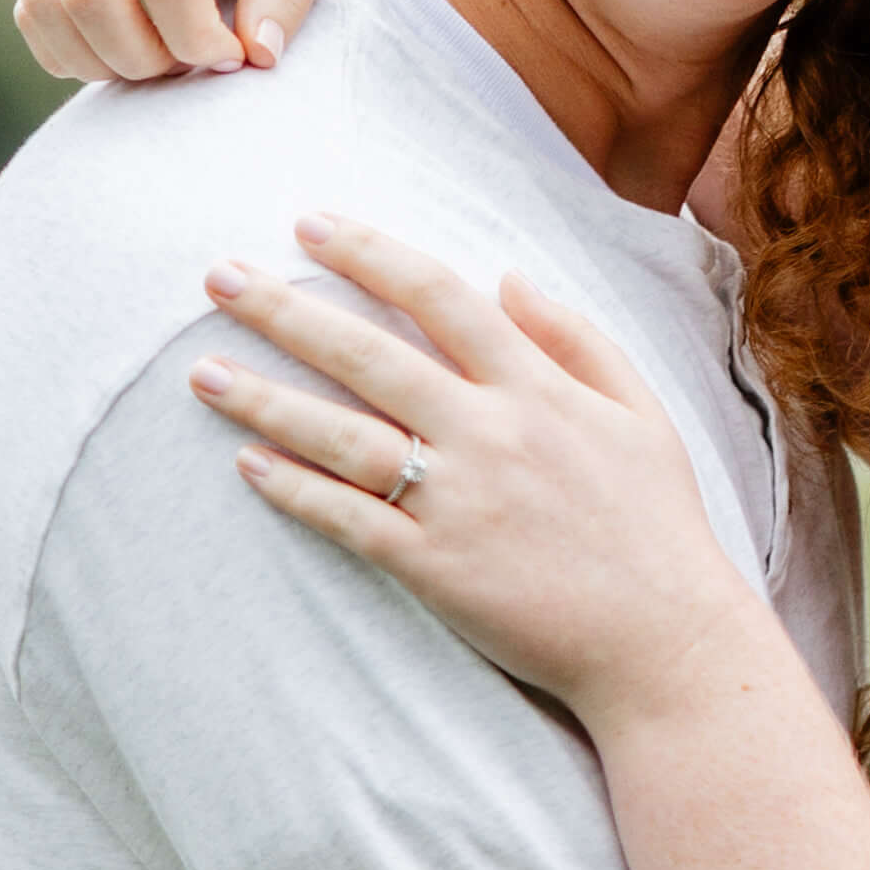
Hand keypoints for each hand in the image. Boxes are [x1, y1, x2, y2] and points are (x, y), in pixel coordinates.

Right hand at [22, 0, 352, 81]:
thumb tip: (256, 59)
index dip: (196, 37)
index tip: (235, 54)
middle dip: (143, 58)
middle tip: (195, 60)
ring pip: (46, 2)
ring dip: (96, 58)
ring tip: (157, 59)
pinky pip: (32, 2)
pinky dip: (62, 45)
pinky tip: (119, 49)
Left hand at [197, 214, 786, 721]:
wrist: (667, 645)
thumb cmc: (658, 526)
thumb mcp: (640, 412)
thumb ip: (576, 337)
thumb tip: (509, 274)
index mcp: (538, 386)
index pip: (439, 294)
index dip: (369, 253)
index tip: (309, 225)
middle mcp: (491, 433)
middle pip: (369, 353)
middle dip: (285, 310)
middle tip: (218, 278)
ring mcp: (460, 501)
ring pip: (342, 435)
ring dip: (265, 399)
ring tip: (202, 372)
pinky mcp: (438, 569)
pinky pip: (349, 519)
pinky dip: (295, 490)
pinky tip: (247, 464)